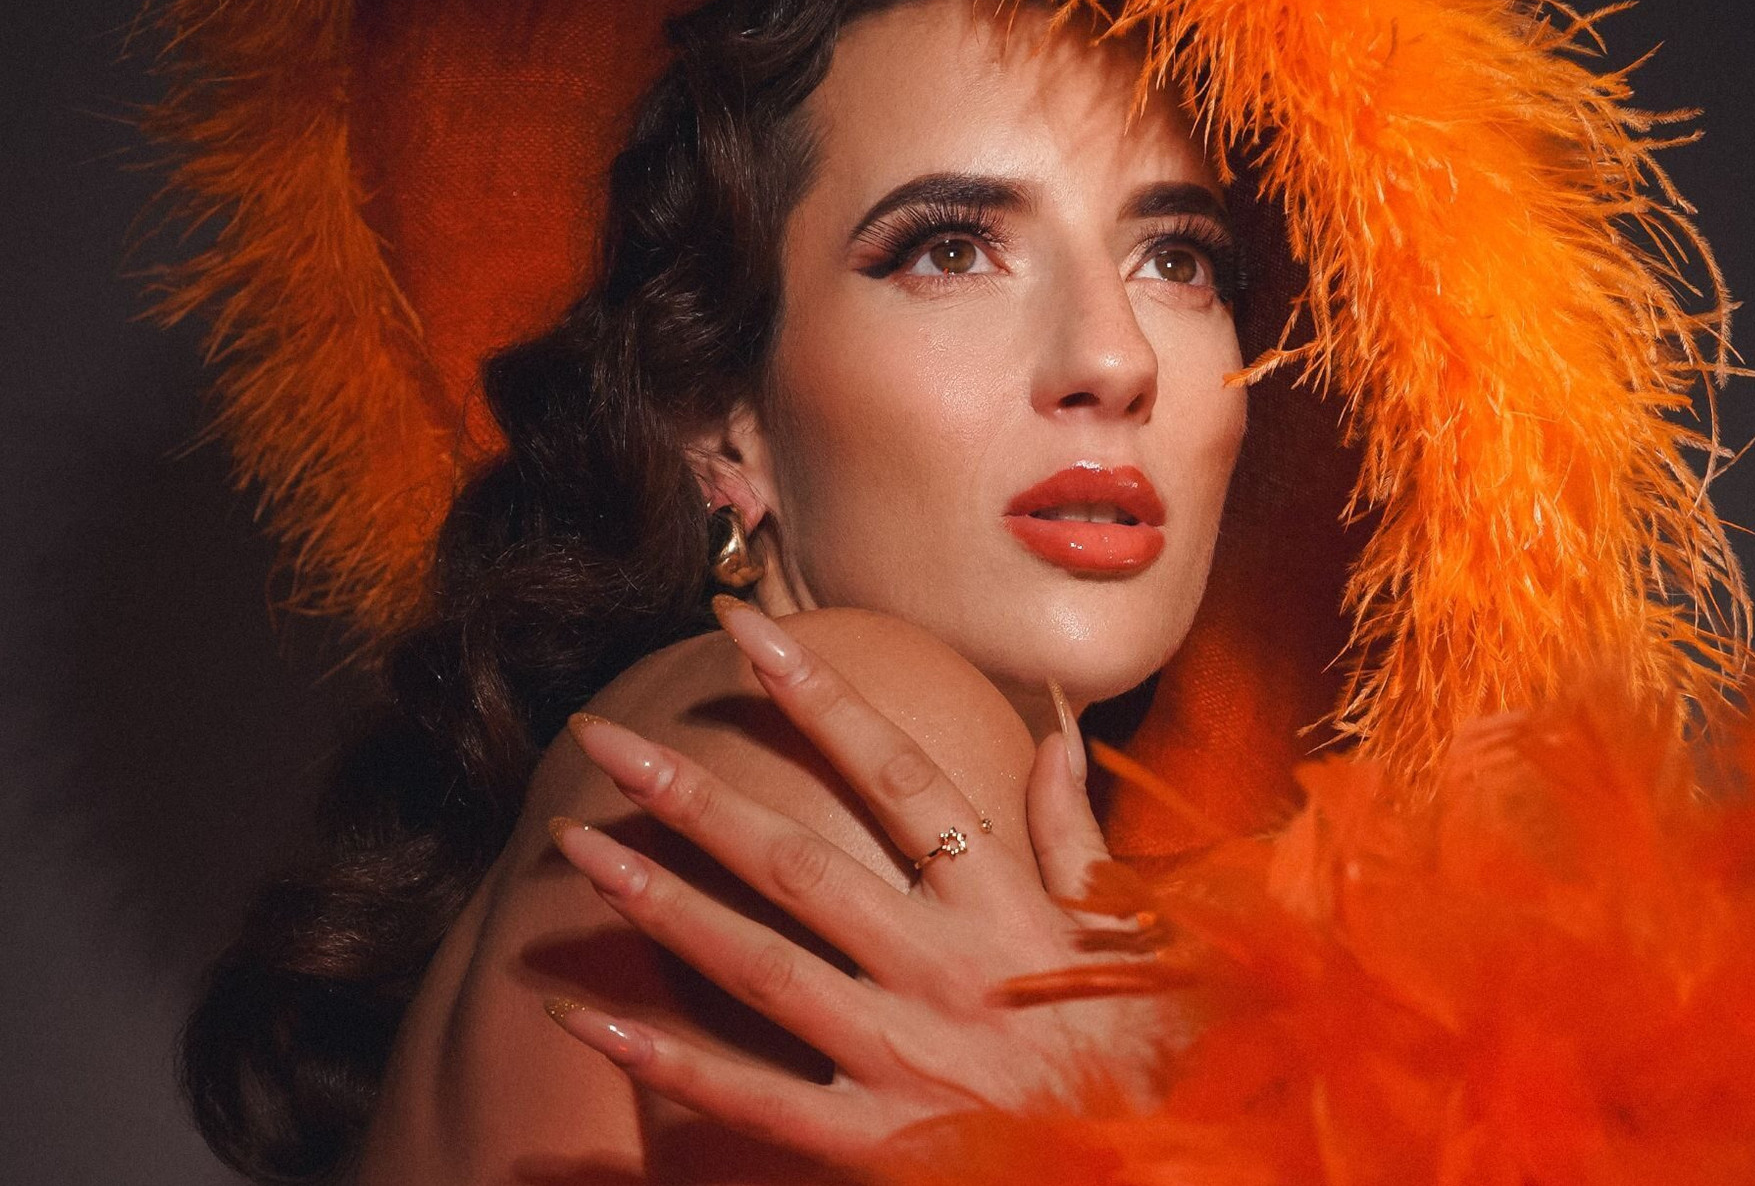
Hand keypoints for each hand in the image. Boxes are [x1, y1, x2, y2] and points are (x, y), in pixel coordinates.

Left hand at [544, 597, 1169, 1162]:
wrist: (1175, 1167)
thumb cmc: (1148, 1044)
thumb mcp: (1128, 930)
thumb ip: (1077, 834)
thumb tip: (1055, 735)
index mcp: (1001, 904)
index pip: (896, 774)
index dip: (816, 694)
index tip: (743, 626)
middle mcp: (940, 966)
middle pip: (796, 861)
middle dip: (693, 793)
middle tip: (600, 738)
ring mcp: (901, 1056)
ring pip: (758, 965)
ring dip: (658, 902)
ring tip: (575, 845)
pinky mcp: (876, 1141)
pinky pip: (753, 1098)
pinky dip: (666, 1060)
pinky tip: (585, 1022)